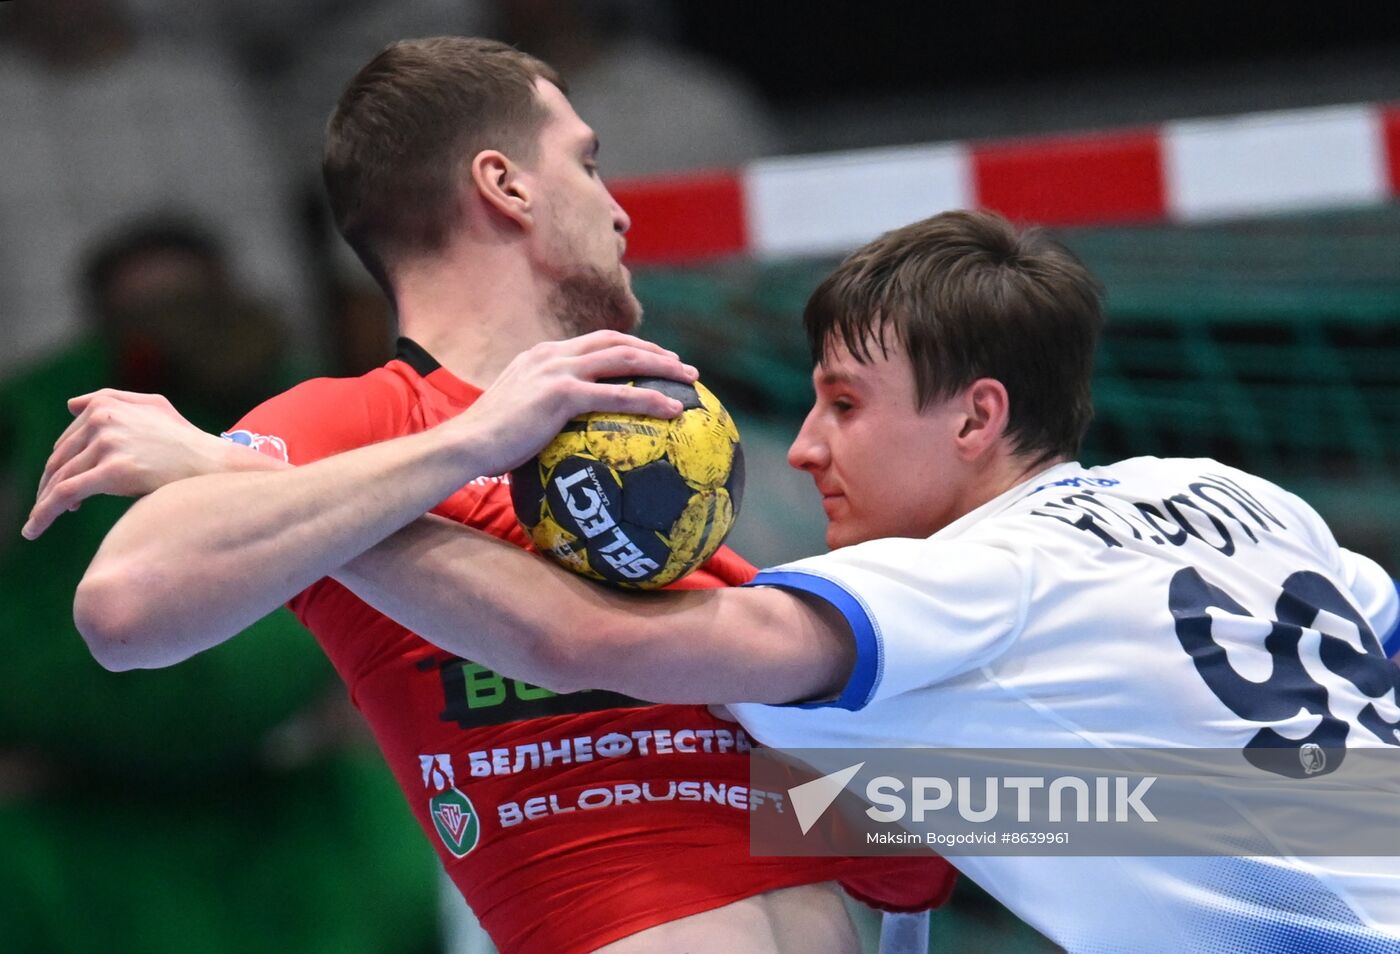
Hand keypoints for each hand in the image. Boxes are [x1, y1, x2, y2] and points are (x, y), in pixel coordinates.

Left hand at [23, 390, 238, 538]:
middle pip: (59, 460)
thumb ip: (112, 399)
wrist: (213, 465)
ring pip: (59, 478)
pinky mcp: (114, 471)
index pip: (67, 441)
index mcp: (106, 404)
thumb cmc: (187, 440)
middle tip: (46, 509)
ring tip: (36, 524)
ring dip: (43, 503)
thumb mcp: (154, 406)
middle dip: (49, 486)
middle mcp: (103, 420)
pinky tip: (34, 529)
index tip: (59, 487)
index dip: (61, 466)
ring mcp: (108, 444)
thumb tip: (70, 405)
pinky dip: (44, 512)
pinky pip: (67, 493)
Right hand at [452, 330, 698, 474]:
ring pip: (624, 360)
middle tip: (680, 366)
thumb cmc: (487, 444)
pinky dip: (650, 400)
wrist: (464, 445)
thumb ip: (540, 414)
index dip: (628, 346)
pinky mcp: (562, 395)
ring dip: (662, 367)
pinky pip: (618, 396)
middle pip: (616, 342)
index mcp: (541, 355)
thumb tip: (556, 435)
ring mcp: (557, 371)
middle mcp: (551, 355)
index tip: (652, 357)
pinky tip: (673, 411)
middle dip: (653, 350)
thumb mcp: (515, 417)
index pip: (594, 341)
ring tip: (689, 380)